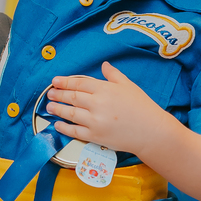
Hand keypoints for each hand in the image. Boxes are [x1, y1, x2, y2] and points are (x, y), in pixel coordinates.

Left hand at [46, 60, 170, 158]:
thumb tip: (104, 64)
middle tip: (50, 93)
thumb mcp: (128, 85)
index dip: (65, 82)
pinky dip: (64, 127)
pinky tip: (57, 124)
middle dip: (58, 94)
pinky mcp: (95, 136)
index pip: (79, 83)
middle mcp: (97, 104)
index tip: (55, 81)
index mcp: (105, 89)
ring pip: (70, 114)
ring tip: (49, 107)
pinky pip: (74, 131)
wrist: (150, 131)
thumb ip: (113, 75)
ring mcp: (95, 121)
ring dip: (58, 109)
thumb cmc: (142, 107)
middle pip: (72, 97)